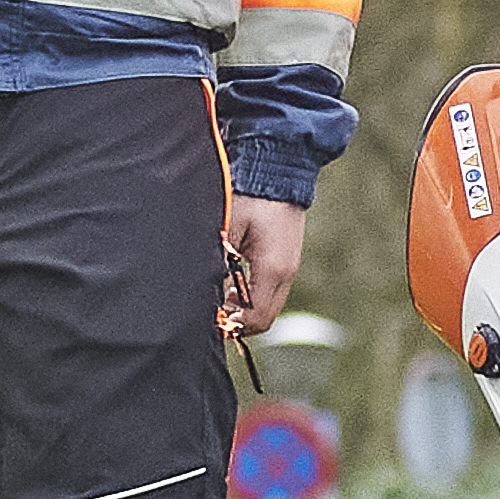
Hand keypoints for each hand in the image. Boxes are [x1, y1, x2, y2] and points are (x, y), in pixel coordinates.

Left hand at [219, 194, 307, 335]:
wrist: (278, 172)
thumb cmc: (250, 197)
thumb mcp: (228, 231)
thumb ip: (220, 265)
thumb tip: (209, 293)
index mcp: (273, 269)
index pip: (256, 316)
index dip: (233, 325)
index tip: (212, 321)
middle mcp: (286, 273)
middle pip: (265, 318)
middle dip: (240, 322)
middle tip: (215, 316)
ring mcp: (290, 268)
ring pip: (269, 306)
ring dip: (246, 309)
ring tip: (223, 300)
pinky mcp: (287, 261)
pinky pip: (272, 291)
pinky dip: (254, 297)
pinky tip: (235, 286)